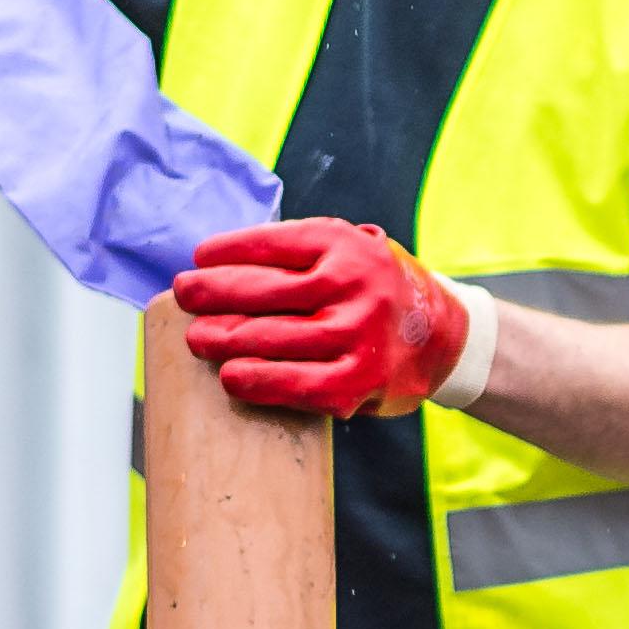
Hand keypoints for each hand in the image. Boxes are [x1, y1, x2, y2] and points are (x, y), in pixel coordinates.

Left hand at [173, 219, 474, 415]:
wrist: (445, 337)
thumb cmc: (377, 292)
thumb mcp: (351, 252)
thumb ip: (302, 254)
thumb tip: (220, 264)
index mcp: (346, 244)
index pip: (271, 244)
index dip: (226, 252)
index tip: (198, 259)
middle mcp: (353, 285)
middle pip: (262, 291)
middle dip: (212, 294)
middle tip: (183, 296)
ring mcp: (357, 334)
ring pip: (271, 338)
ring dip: (222, 339)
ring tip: (196, 339)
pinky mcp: (359, 380)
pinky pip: (297, 384)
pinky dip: (258, 381)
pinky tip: (231, 377)